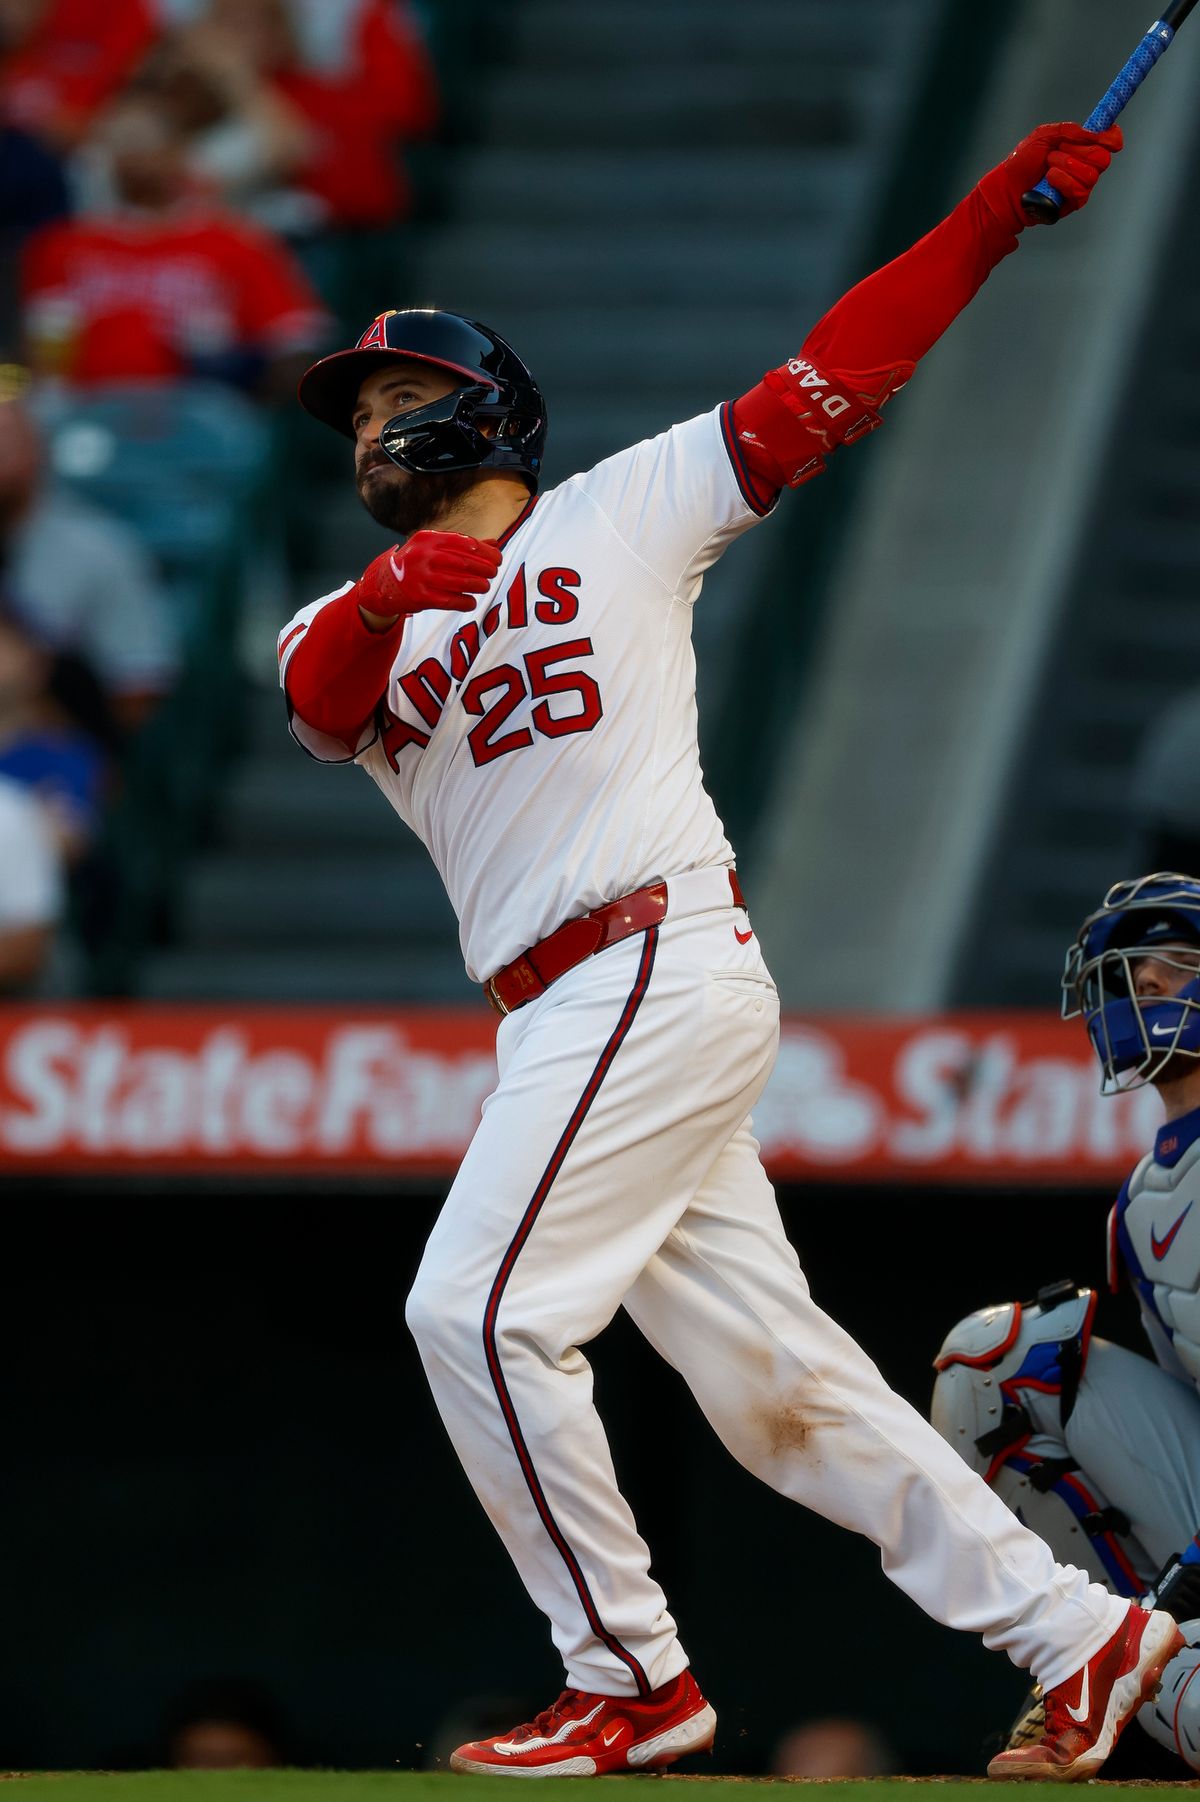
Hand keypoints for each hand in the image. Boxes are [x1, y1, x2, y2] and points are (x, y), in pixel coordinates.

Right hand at [355, 530, 502, 628]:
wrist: (386, 582)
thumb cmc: (418, 562)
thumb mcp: (434, 547)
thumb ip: (463, 545)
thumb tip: (494, 544)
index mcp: (428, 538)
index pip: (463, 542)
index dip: (484, 551)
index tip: (497, 558)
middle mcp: (423, 555)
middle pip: (464, 562)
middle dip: (484, 568)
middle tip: (493, 572)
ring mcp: (421, 577)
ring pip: (460, 582)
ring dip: (478, 585)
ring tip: (485, 586)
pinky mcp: (420, 597)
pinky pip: (450, 600)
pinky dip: (465, 602)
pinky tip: (472, 601)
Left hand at [978, 122, 1122, 230]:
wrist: (1007, 188)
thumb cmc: (1022, 162)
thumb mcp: (1043, 136)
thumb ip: (1069, 130)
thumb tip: (1093, 131)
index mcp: (1081, 146)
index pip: (1109, 141)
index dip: (1112, 138)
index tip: (1108, 137)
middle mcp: (1085, 165)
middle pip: (1103, 158)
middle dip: (1080, 152)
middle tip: (1057, 151)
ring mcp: (1080, 184)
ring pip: (1091, 175)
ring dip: (1067, 166)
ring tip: (1048, 167)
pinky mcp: (1073, 202)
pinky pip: (1081, 192)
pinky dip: (1064, 182)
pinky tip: (1050, 180)